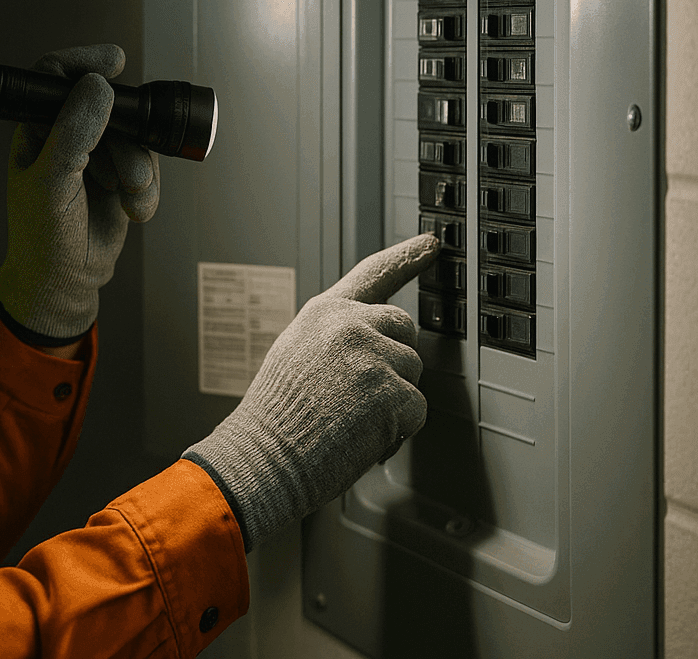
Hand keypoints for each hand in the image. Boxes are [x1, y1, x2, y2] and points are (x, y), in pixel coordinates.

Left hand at [0, 45, 161, 339]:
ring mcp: (97, 156)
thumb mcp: (52, 182)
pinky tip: (134, 210)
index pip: (56, 76)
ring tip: (129, 196)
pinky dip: (148, 189)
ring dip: (139, 170)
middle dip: (126, 136)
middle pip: (109, 107)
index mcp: (37, 128)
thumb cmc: (42, 236)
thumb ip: (73, 132)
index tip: (114, 61)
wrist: (66, 282)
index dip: (84, 62)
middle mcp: (67, 136)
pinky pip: (148, 165)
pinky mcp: (121, 178)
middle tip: (125, 167)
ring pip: (135, 137)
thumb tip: (98, 86)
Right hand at [183, 233, 440, 549]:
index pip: (374, 274)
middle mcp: (350, 325)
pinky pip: (416, 411)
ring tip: (350, 418)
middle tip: (359, 393)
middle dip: (395, 360)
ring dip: (393, 400)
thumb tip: (373, 341)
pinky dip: (397, 431)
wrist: (266, 456)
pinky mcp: (391, 392)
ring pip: (413, 373)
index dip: (406, 256)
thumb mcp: (297, 352)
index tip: (431, 242)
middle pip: (405, 330)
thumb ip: (336, 336)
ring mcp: (372, 356)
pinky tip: (360, 436)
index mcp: (325, 313)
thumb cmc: (277, 417)